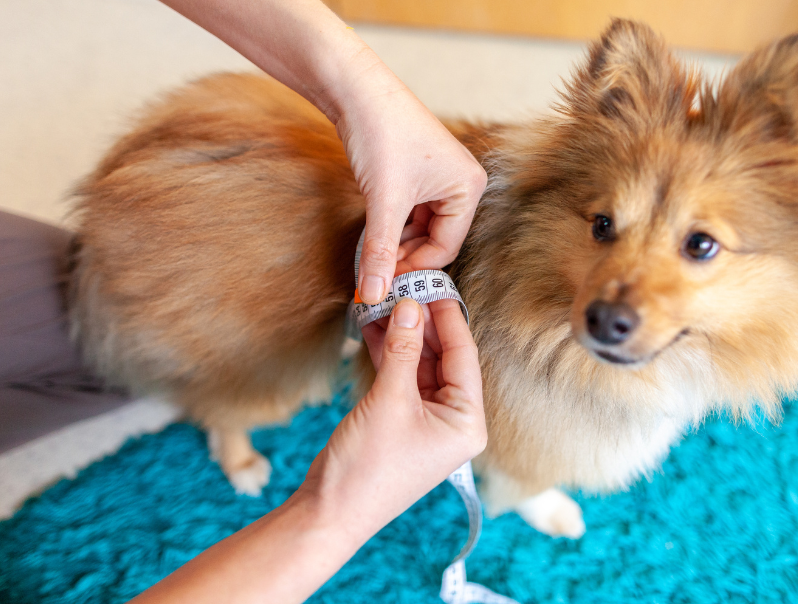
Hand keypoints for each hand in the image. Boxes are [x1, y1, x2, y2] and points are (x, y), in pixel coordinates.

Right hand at [300, 298, 486, 540]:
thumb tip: (410, 306)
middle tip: (404, 287)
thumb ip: (402, 350)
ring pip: (419, 365)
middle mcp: (454, 421)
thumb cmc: (367, 467)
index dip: (447, 318)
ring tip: (384, 300)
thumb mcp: (389, 400)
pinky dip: (387, 354)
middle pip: (443, 358)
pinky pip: (401, 378)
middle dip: (421, 323)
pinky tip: (371, 326)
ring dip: (401, 335)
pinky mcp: (401, 422)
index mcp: (467, 422)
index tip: (432, 284)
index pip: (464, 356)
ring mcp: (428, 422)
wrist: (330, 513)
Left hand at [333, 67, 486, 303]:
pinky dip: (393, 227)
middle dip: (406, 257)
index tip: (385, 284)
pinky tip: (373, 236)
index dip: (415, 268)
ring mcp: (440, 177)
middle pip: (436, 239)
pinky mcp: (418, 173)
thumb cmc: (380, 134)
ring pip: (422, 228)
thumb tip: (372, 295)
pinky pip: (411, 212)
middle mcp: (462, 183)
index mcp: (469, 188)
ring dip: (397, 244)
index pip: (446, 247)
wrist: (355, 89)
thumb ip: (380, 252)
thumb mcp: (383, 202)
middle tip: (376, 275)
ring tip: (371, 257)